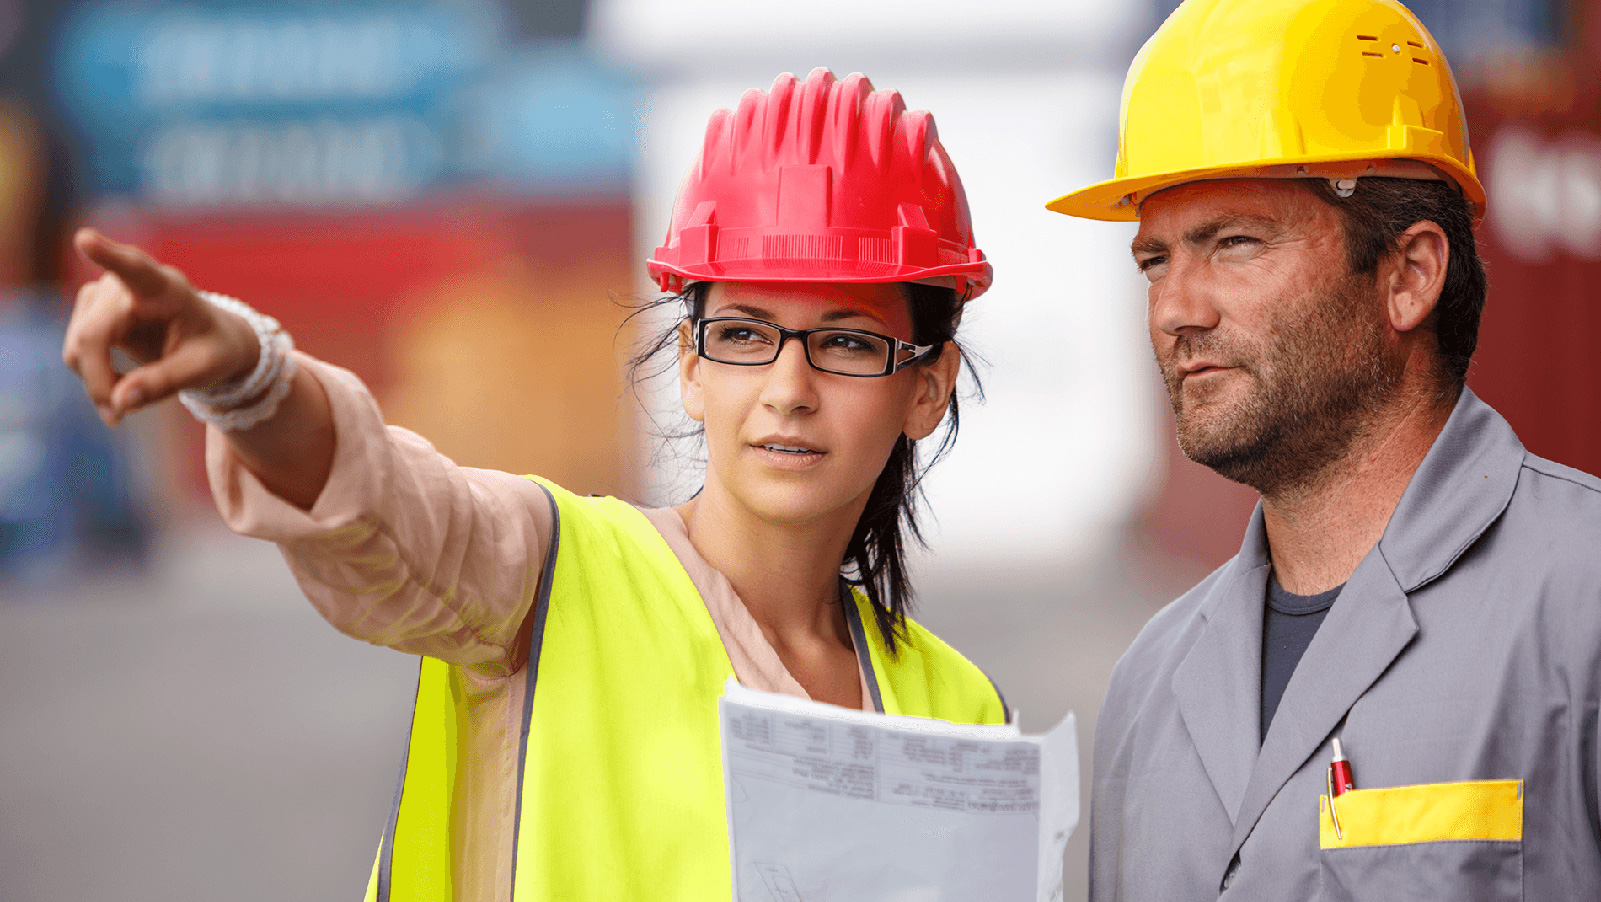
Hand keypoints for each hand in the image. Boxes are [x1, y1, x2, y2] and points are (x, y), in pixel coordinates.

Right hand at [62, 228, 259, 426]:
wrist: (212, 341)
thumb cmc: (214, 349)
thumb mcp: (204, 370)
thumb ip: (165, 383)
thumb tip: (118, 403)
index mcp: (167, 288)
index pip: (135, 269)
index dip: (108, 256)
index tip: (85, 239)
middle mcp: (128, 283)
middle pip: (92, 334)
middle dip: (99, 380)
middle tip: (116, 418)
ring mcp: (104, 294)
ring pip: (78, 345)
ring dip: (96, 381)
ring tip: (130, 401)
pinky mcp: (92, 311)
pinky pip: (77, 351)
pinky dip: (94, 376)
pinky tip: (123, 385)